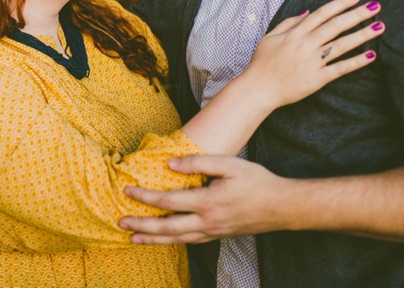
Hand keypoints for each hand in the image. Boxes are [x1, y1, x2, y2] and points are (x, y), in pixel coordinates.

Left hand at [119, 155, 291, 243]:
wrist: (282, 207)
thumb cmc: (256, 181)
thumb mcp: (228, 164)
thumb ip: (197, 163)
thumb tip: (169, 164)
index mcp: (206, 202)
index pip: (167, 201)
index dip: (144, 196)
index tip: (127, 191)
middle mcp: (206, 222)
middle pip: (166, 227)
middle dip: (141, 225)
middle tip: (121, 222)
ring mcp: (212, 233)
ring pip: (176, 239)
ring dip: (153, 238)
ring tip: (134, 238)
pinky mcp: (218, 236)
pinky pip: (189, 241)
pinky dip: (172, 241)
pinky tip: (163, 239)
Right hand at [244, 0, 383, 108]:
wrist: (259, 88)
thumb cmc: (262, 63)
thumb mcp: (270, 37)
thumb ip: (288, 23)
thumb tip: (307, 11)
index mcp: (295, 34)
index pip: (322, 14)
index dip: (340, 3)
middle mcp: (306, 44)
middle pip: (335, 26)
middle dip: (357, 15)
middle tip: (375, 6)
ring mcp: (313, 61)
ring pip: (341, 45)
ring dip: (362, 35)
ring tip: (380, 26)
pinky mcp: (317, 78)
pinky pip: (340, 68)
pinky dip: (356, 62)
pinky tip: (371, 55)